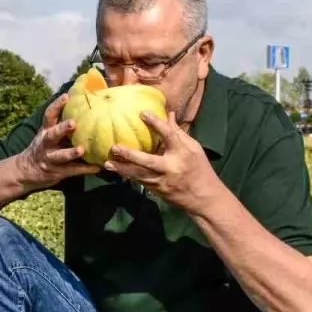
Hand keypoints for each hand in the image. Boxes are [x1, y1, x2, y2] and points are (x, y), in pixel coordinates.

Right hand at [14, 94, 101, 191]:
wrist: (27, 170)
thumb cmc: (44, 147)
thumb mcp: (47, 134)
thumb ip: (60, 124)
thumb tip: (83, 108)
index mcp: (45, 131)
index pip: (49, 116)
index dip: (56, 105)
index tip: (66, 96)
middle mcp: (46, 144)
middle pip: (52, 135)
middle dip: (62, 129)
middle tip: (73, 123)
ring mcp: (50, 158)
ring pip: (60, 156)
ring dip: (71, 153)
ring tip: (82, 150)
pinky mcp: (57, 172)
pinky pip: (72, 170)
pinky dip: (85, 169)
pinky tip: (97, 167)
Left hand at [104, 110, 221, 211]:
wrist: (204, 198)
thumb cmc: (200, 169)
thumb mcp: (194, 149)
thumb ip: (179, 133)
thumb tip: (169, 114)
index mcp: (183, 153)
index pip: (169, 135)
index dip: (156, 123)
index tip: (142, 113)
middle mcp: (171, 167)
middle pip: (148, 161)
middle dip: (130, 155)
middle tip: (114, 147)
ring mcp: (163, 181)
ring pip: (139, 175)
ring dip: (122, 169)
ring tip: (107, 163)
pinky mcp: (157, 190)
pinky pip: (140, 181)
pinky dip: (128, 176)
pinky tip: (117, 171)